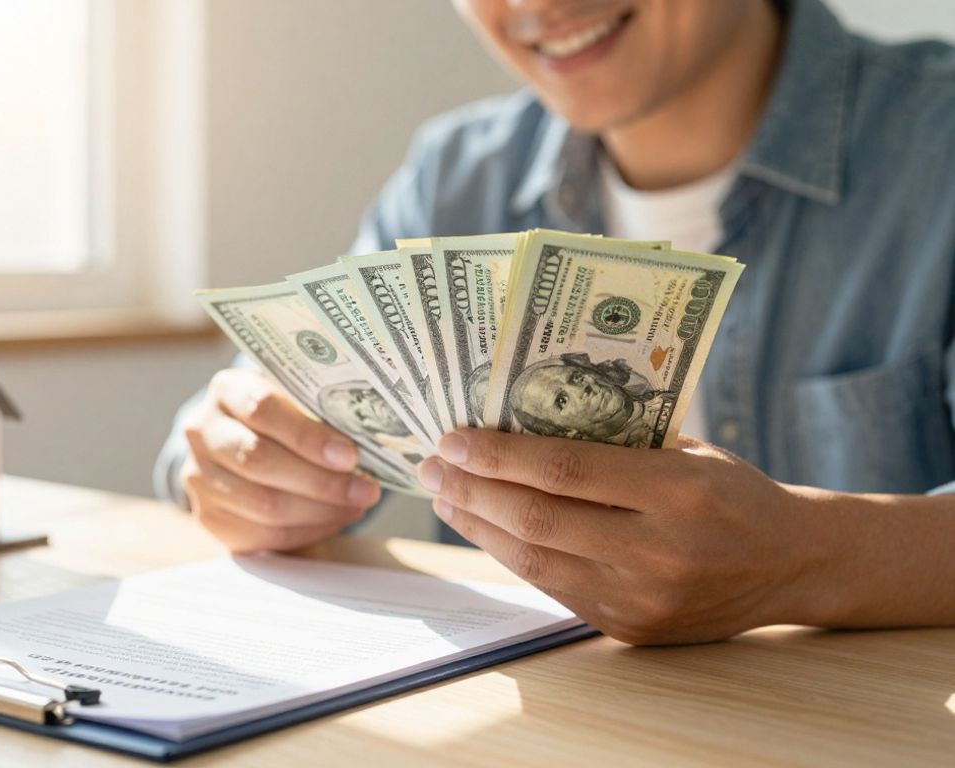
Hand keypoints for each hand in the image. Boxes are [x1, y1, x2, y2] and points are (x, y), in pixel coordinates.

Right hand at [180, 368, 381, 552]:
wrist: (238, 444)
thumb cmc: (281, 418)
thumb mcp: (294, 399)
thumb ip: (319, 413)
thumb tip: (370, 441)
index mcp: (227, 391)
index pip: (263, 409)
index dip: (308, 436)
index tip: (350, 456)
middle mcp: (203, 431)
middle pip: (259, 461)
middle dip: (321, 481)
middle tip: (366, 490)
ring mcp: (200, 478)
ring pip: (263, 504)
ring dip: (320, 510)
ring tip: (357, 505)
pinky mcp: (211, 518)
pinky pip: (264, 534)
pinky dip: (307, 530)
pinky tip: (334, 519)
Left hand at [418, 428, 825, 644]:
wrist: (793, 563)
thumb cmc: (731, 490)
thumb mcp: (685, 449)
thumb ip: (613, 440)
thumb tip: (516, 420)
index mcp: (680, 490)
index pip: (565, 471)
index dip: (499, 455)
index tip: (453, 438)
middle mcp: (660, 551)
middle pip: (538, 520)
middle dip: (472, 490)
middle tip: (432, 467)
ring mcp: (644, 598)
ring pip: (534, 561)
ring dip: (478, 526)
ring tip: (445, 497)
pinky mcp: (630, 628)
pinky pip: (553, 588)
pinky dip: (511, 555)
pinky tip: (485, 528)